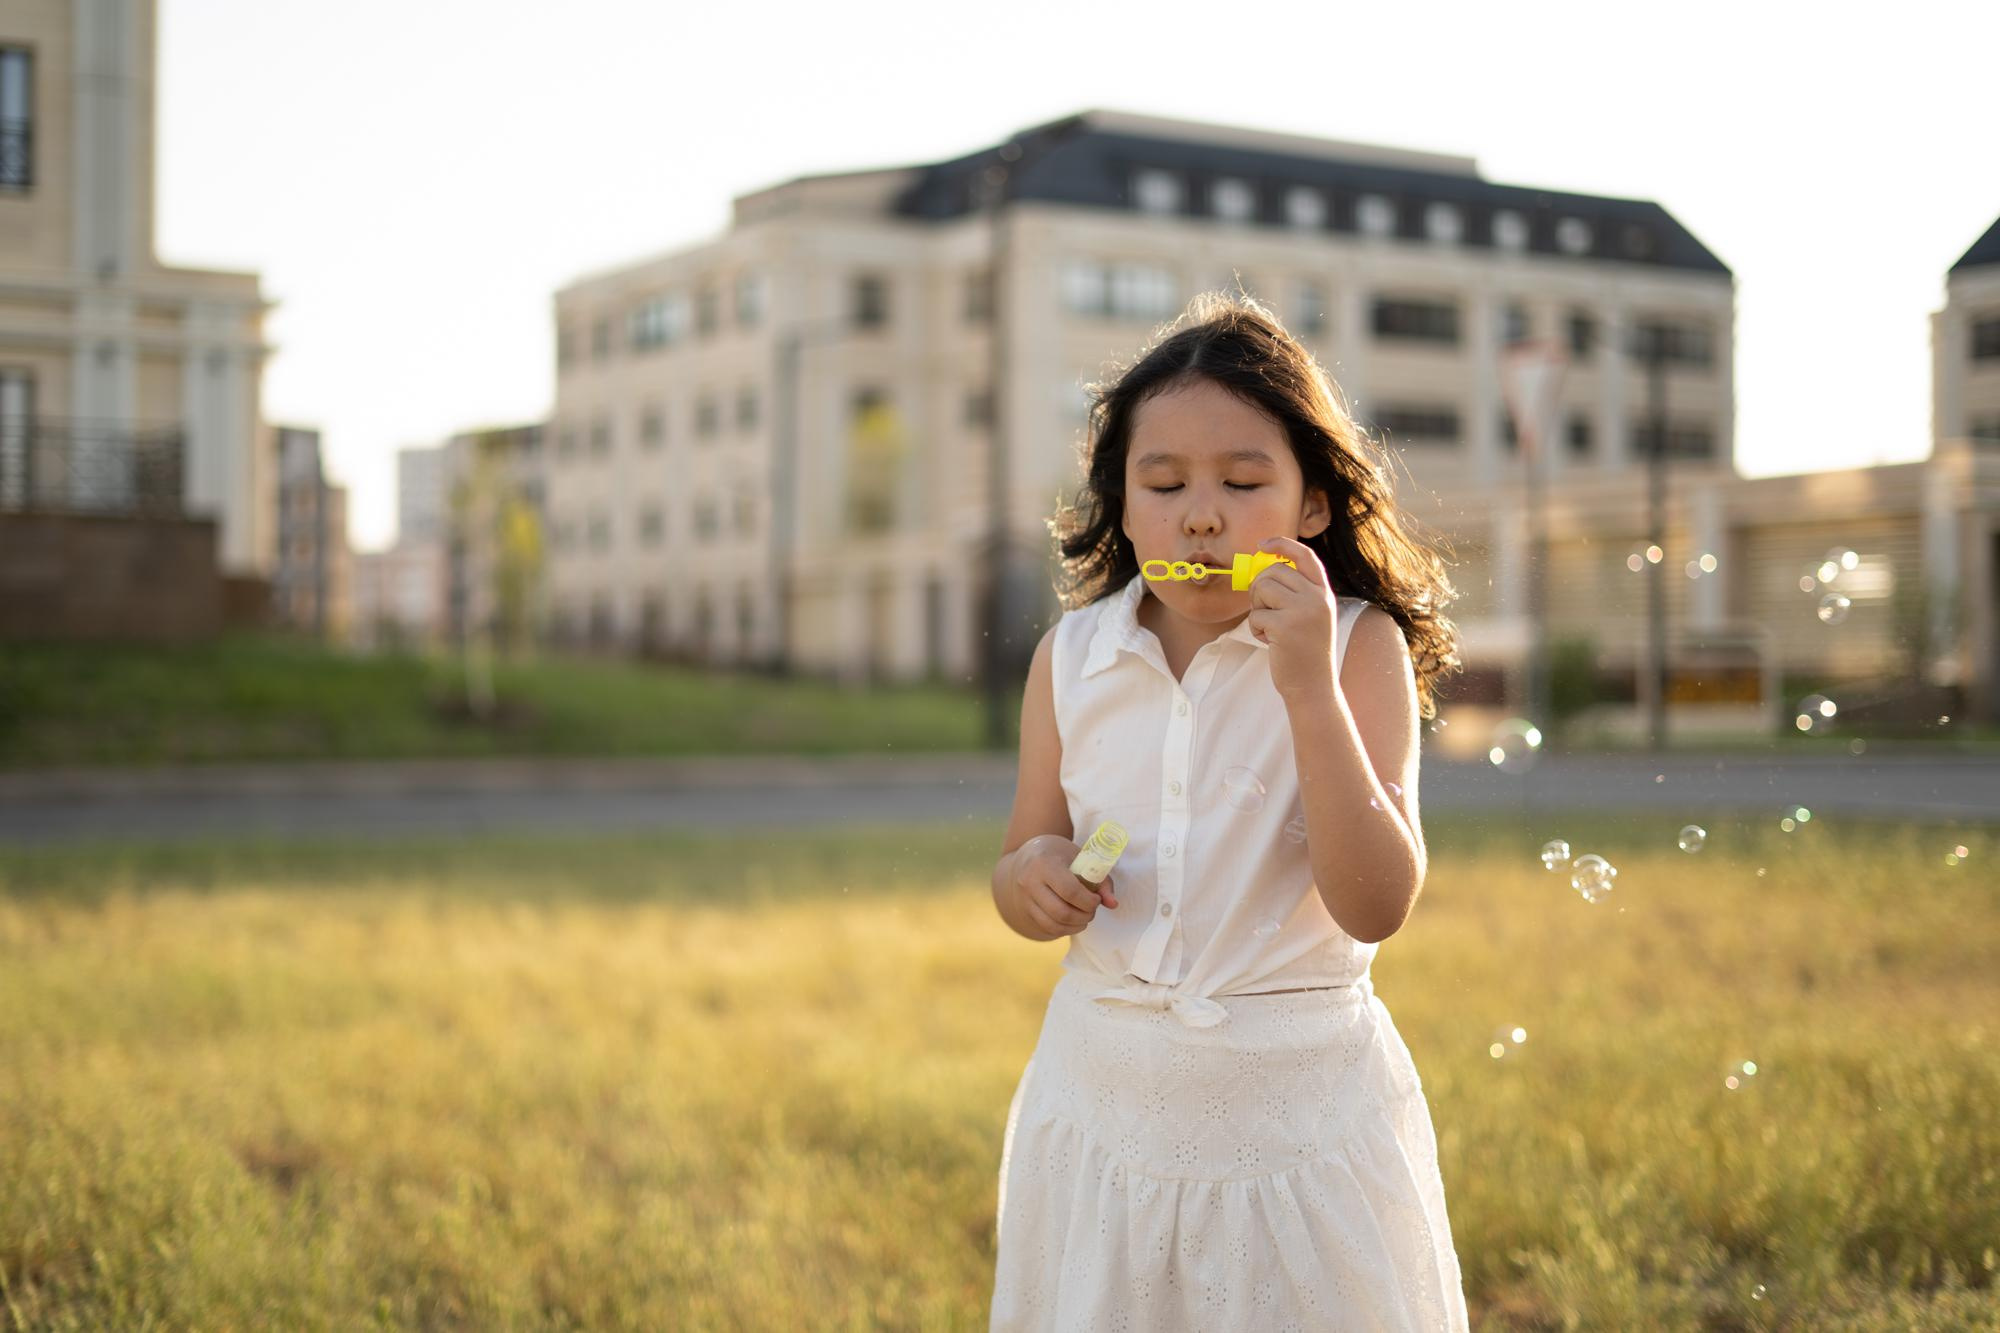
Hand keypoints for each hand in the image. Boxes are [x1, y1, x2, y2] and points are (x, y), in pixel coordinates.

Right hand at [1010, 834, 1118, 939]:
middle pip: (1062, 912)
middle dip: (1084, 916)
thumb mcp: (1081, 858)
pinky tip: (1073, 921)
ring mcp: (1024, 899)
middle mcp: (1029, 882)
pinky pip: (1047, 929)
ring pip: (1054, 925)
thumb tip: (1113, 904)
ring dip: (1076, 926)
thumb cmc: (1060, 855)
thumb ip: (1101, 880)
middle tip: (1092, 910)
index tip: (1096, 899)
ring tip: (1084, 917)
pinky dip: (1065, 930)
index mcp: (1044, 864)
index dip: (1089, 901)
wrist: (1028, 857)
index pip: (1070, 891)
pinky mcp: (1025, 912)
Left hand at [1245, 535, 1339, 705]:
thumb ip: (1296, 594)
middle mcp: (1317, 598)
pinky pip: (1256, 614)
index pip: (1304, 556)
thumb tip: (1264, 571)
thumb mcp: (1310, 617)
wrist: (1313, 687)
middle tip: (1264, 610)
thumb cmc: (1305, 653)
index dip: (1282, 545)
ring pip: (1262, 588)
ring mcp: (1302, 611)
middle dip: (1260, 589)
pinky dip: (1256, 629)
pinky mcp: (1285, 626)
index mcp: (1324, 593)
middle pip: (1273, 572)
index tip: (1263, 544)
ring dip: (1257, 609)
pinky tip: (1270, 642)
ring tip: (1270, 628)